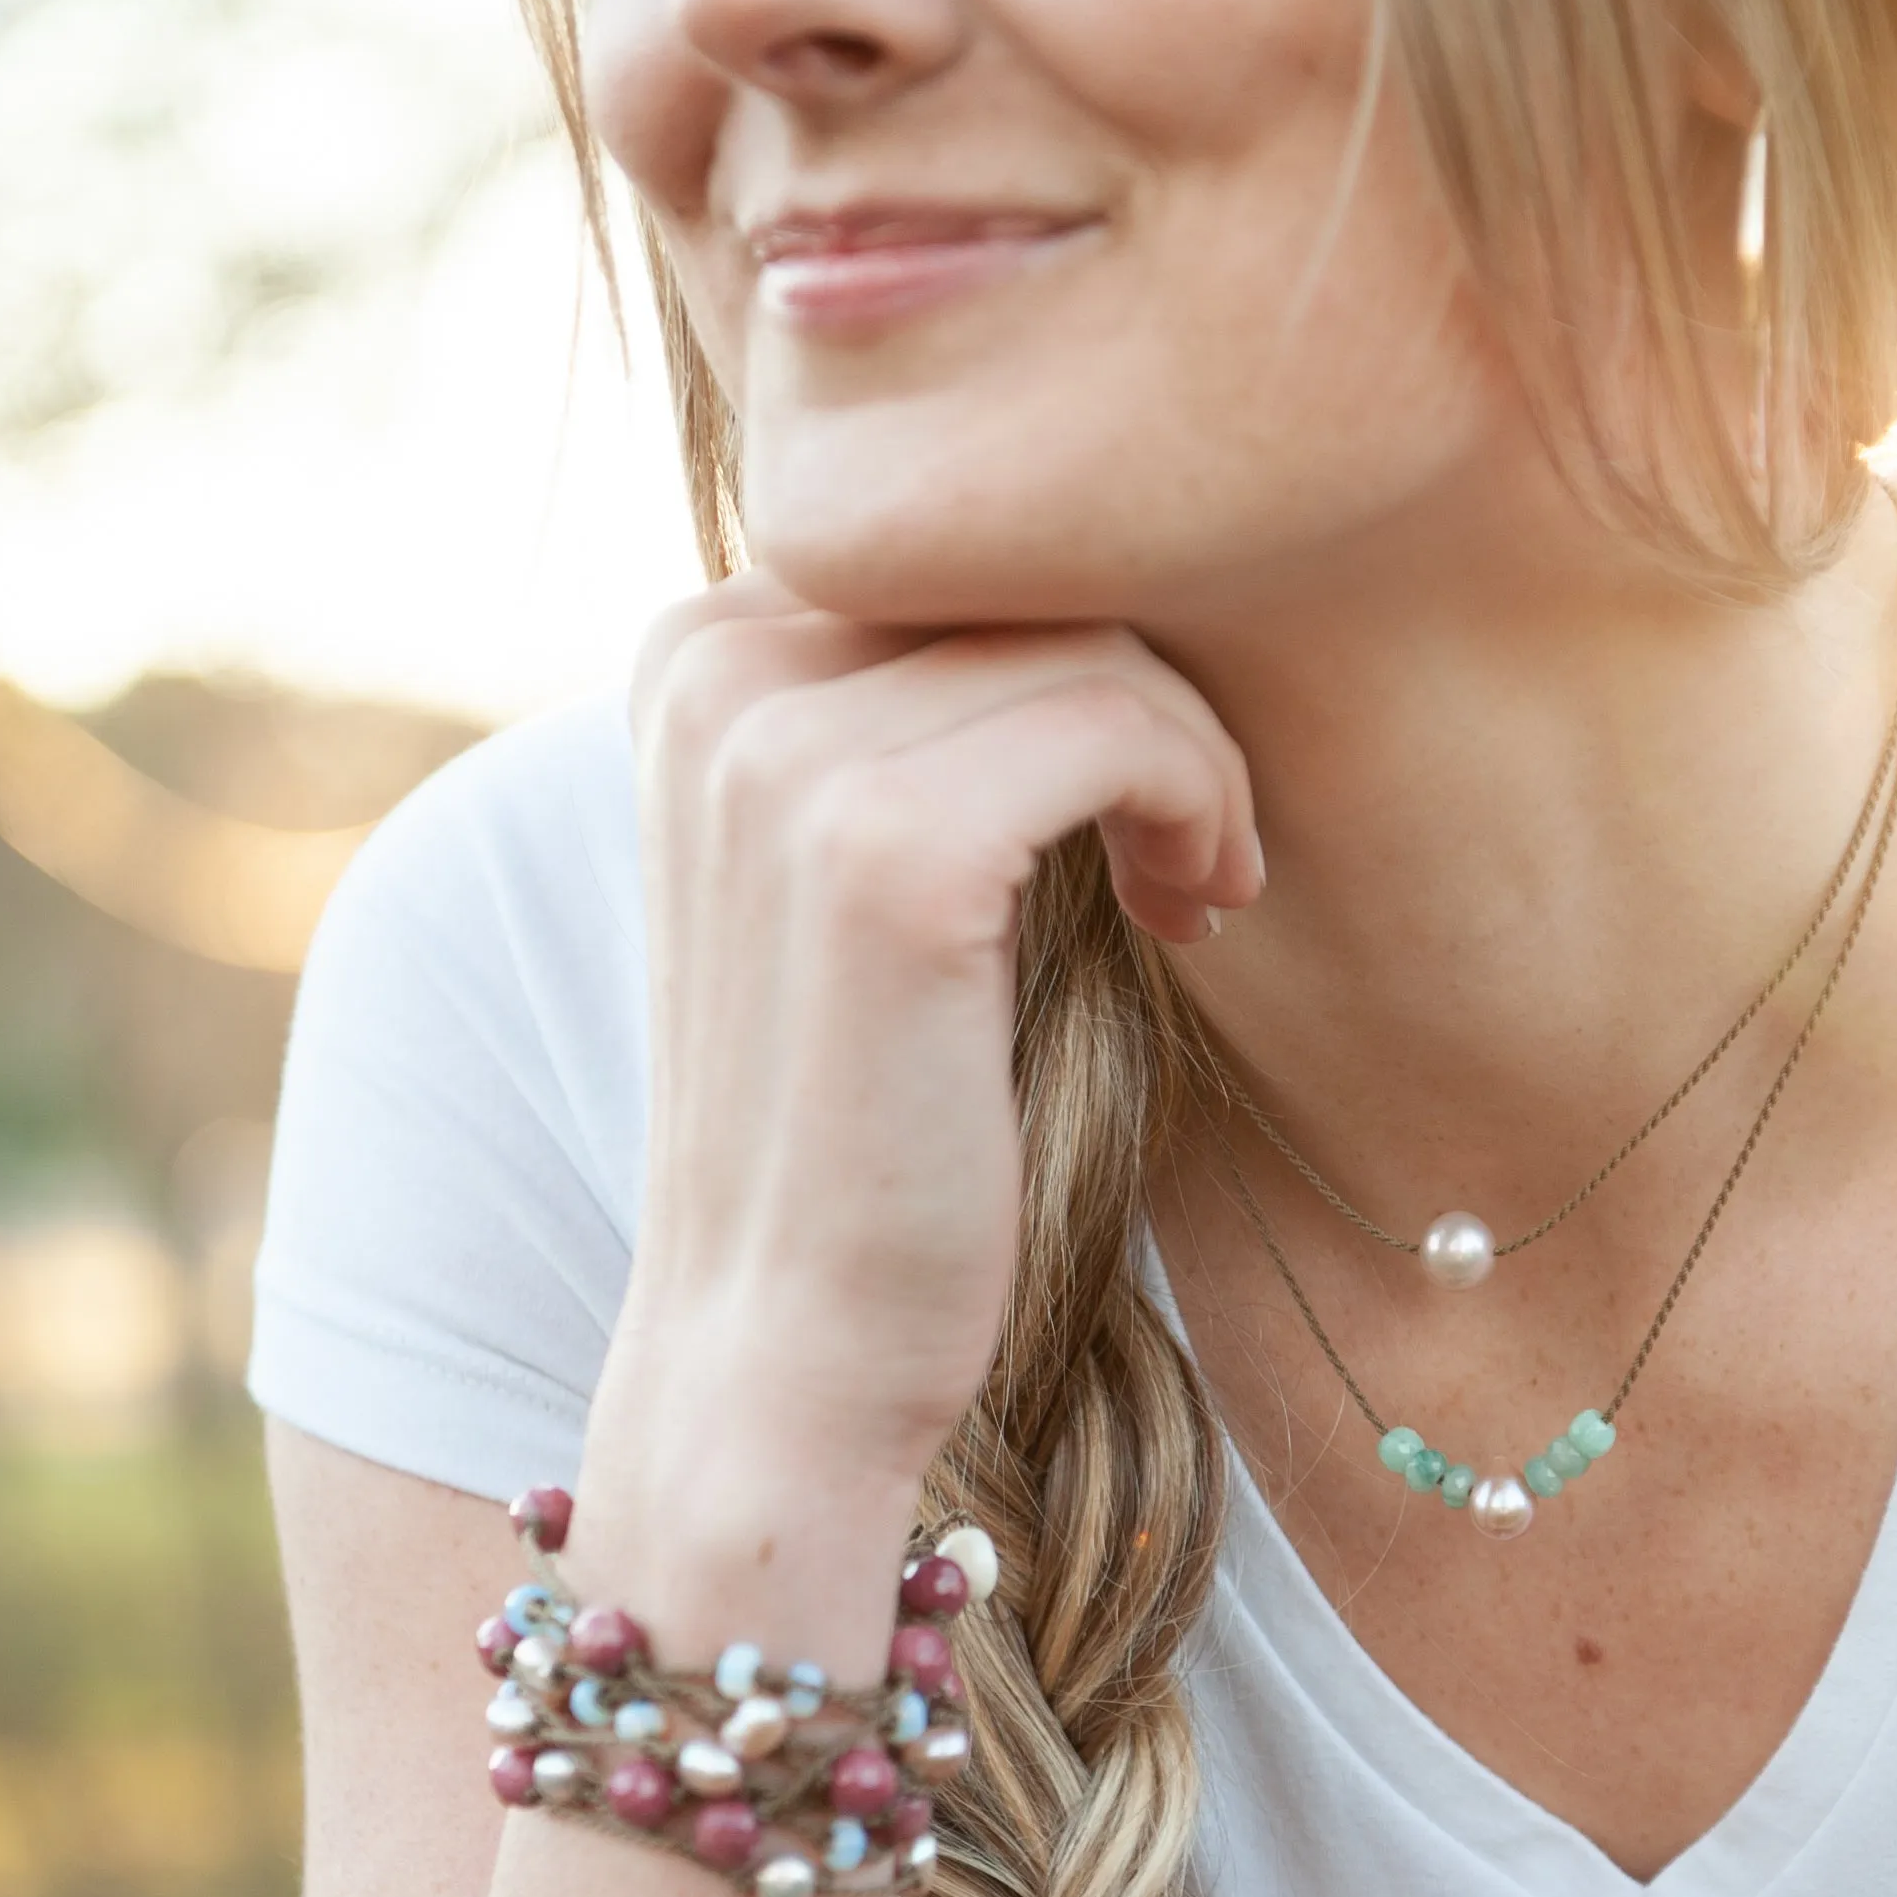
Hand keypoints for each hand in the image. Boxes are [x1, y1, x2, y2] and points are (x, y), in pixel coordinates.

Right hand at [577, 567, 1261, 1628]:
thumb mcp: (863, 865)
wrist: (786, 1350)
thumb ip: (927, 705)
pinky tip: (1193, 910)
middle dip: (1150, 694)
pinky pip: (1124, 725)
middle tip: (1193, 848)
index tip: (1130, 794)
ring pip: (1096, 643)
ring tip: (1196, 888)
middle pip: (1035, 571)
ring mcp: (782, 756)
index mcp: (697, 656)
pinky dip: (1199, 804)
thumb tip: (1108, 571)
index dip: (1079, 647)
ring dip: (1192, 761)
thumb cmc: (864, 1114)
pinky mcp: (884, 853)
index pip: (965, 546)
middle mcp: (714, 674)